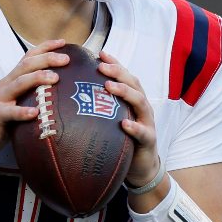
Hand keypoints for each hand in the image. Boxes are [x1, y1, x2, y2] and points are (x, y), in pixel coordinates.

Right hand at [0, 40, 69, 159]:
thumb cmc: (2, 121)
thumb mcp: (18, 101)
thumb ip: (33, 94)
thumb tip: (62, 93)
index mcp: (12, 79)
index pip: (29, 57)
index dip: (45, 47)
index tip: (63, 42)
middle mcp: (6, 84)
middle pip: (27, 65)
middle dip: (47, 59)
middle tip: (66, 59)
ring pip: (19, 83)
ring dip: (37, 78)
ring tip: (55, 78)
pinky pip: (9, 112)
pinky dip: (22, 111)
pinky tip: (35, 113)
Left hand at [98, 50, 159, 186]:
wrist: (141, 167)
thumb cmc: (122, 140)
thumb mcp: (111, 120)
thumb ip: (99, 108)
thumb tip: (72, 96)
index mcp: (132, 100)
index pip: (125, 76)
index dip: (115, 64)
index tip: (100, 53)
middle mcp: (142, 107)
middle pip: (133, 83)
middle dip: (118, 72)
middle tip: (100, 66)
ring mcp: (147, 122)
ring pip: (140, 102)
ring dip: (125, 92)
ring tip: (108, 86)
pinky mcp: (149, 140)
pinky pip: (143, 132)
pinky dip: (135, 127)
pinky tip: (124, 124)